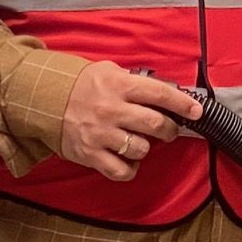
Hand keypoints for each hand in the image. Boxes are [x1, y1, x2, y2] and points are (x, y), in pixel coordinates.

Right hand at [60, 62, 202, 181]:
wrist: (45, 99)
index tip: (197, 111)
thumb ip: (135, 81)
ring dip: (146, 147)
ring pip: (141, 149)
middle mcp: (112, 109)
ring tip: (139, 141)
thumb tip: (166, 93)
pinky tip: (127, 159)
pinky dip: (130, 168)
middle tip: (167, 129)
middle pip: (156, 124)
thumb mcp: (109, 71)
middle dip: (169, 129)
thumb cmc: (83, 85)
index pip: (160, 93)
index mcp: (119, 85)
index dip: (183, 103)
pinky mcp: (91, 154)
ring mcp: (101, 133)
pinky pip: (121, 171)